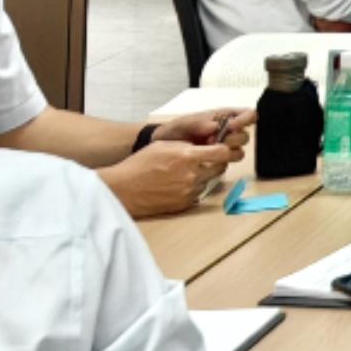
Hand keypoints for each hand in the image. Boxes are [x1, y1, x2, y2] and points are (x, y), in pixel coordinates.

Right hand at [99, 134, 229, 218]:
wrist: (123, 188)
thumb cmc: (140, 163)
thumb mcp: (164, 145)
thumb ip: (187, 145)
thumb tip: (205, 146)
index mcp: (187, 156)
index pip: (222, 152)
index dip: (228, 150)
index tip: (228, 148)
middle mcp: (191, 175)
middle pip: (220, 168)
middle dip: (218, 162)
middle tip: (210, 159)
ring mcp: (188, 192)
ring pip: (209, 181)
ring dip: (205, 176)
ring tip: (189, 172)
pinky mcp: (183, 205)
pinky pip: (198, 194)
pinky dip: (194, 188)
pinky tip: (180, 184)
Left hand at [150, 108, 247, 155]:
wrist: (162, 150)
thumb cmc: (174, 131)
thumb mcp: (184, 123)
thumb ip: (200, 123)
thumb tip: (217, 126)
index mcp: (224, 117)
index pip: (248, 115)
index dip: (245, 120)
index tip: (231, 127)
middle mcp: (228, 132)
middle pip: (245, 136)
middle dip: (233, 140)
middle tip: (215, 142)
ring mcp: (223, 148)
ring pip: (239, 151)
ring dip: (228, 153)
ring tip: (209, 152)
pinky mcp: (218, 162)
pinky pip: (227, 164)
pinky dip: (219, 163)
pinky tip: (206, 161)